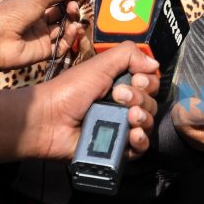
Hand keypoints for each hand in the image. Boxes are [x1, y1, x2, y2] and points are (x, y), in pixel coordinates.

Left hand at [0, 0, 91, 72]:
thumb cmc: (11, 13)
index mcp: (35, 4)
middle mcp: (40, 20)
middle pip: (64, 12)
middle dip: (76, 3)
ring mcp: (42, 36)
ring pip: (65, 28)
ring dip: (73, 19)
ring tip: (74, 12)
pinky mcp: (44, 52)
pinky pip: (62, 45)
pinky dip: (69, 37)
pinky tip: (73, 28)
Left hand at [26, 41, 160, 160]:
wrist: (48, 119)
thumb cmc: (70, 90)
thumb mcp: (100, 64)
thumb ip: (128, 55)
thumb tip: (155, 64)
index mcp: (120, 84)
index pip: (149, 83)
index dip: (147, 82)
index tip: (136, 80)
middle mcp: (122, 106)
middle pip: (151, 103)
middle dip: (141, 98)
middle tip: (119, 97)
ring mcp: (120, 128)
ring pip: (148, 124)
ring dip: (144, 118)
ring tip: (130, 116)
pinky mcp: (116, 149)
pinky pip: (140, 148)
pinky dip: (141, 141)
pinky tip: (133, 134)